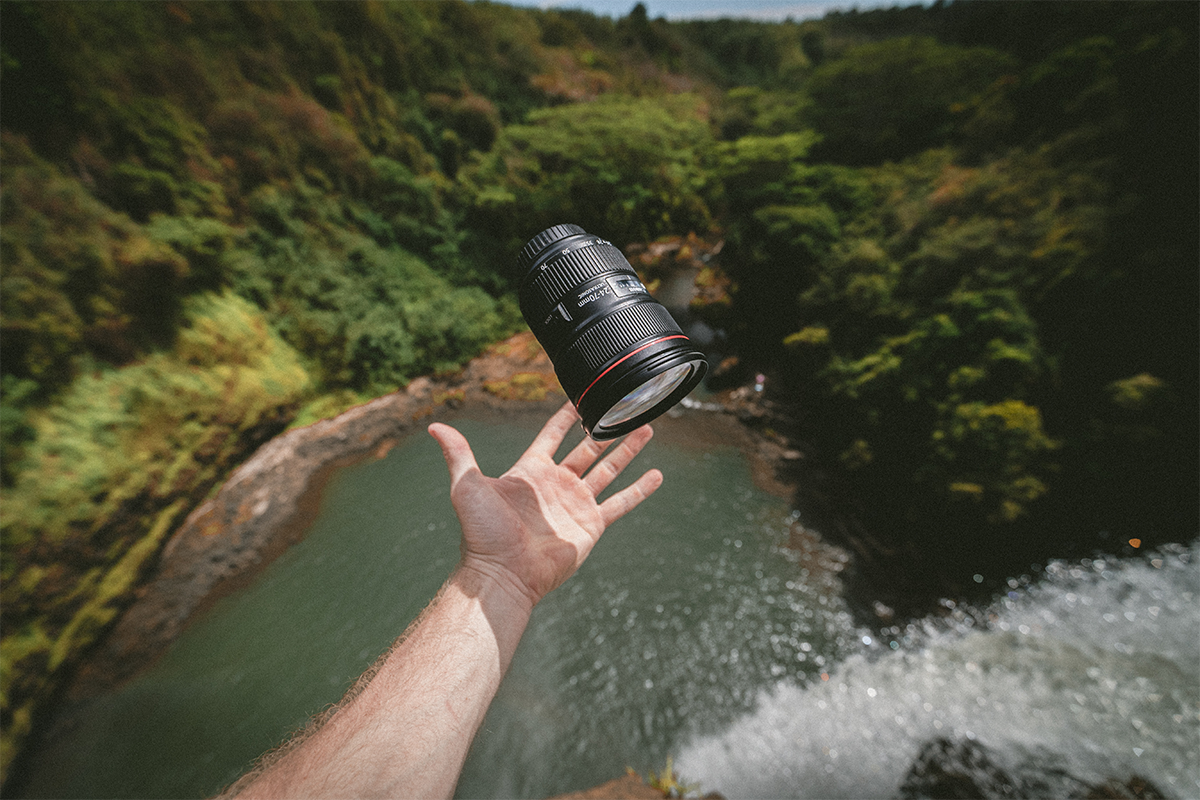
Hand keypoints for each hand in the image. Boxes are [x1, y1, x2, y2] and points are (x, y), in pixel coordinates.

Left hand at [428, 402, 662, 609]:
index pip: (552, 436)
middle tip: (623, 408)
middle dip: (605, 430)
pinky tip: (656, 475)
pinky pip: (621, 503)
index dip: (565, 417)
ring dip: (627, 450)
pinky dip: (639, 489)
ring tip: (646, 429)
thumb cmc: (482, 533)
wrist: (503, 573)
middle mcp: (556, 485)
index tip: (579, 397)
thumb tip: (435, 426)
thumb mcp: (467, 486)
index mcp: (530, 472)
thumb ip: (459, 454)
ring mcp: (576, 504)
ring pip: (608, 470)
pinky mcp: (591, 525)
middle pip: (587, 450)